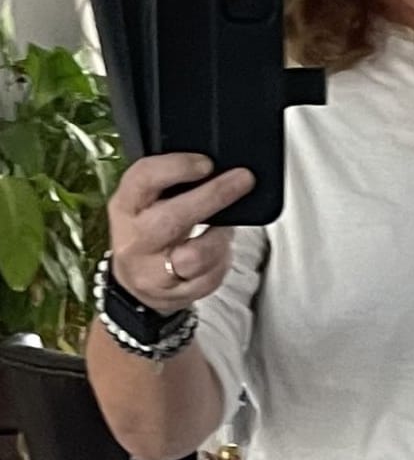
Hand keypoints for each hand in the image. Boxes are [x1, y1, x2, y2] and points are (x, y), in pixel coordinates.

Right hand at [107, 153, 255, 311]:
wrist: (134, 285)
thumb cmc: (149, 232)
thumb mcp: (147, 202)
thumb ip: (174, 183)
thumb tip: (222, 169)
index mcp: (126, 206)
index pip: (143, 179)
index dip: (177, 167)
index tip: (207, 163)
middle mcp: (134, 240)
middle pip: (173, 218)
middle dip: (213, 196)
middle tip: (242, 180)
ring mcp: (151, 272)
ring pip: (195, 256)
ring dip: (220, 238)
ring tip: (223, 230)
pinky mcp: (173, 295)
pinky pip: (209, 278)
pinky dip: (222, 262)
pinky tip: (217, 253)